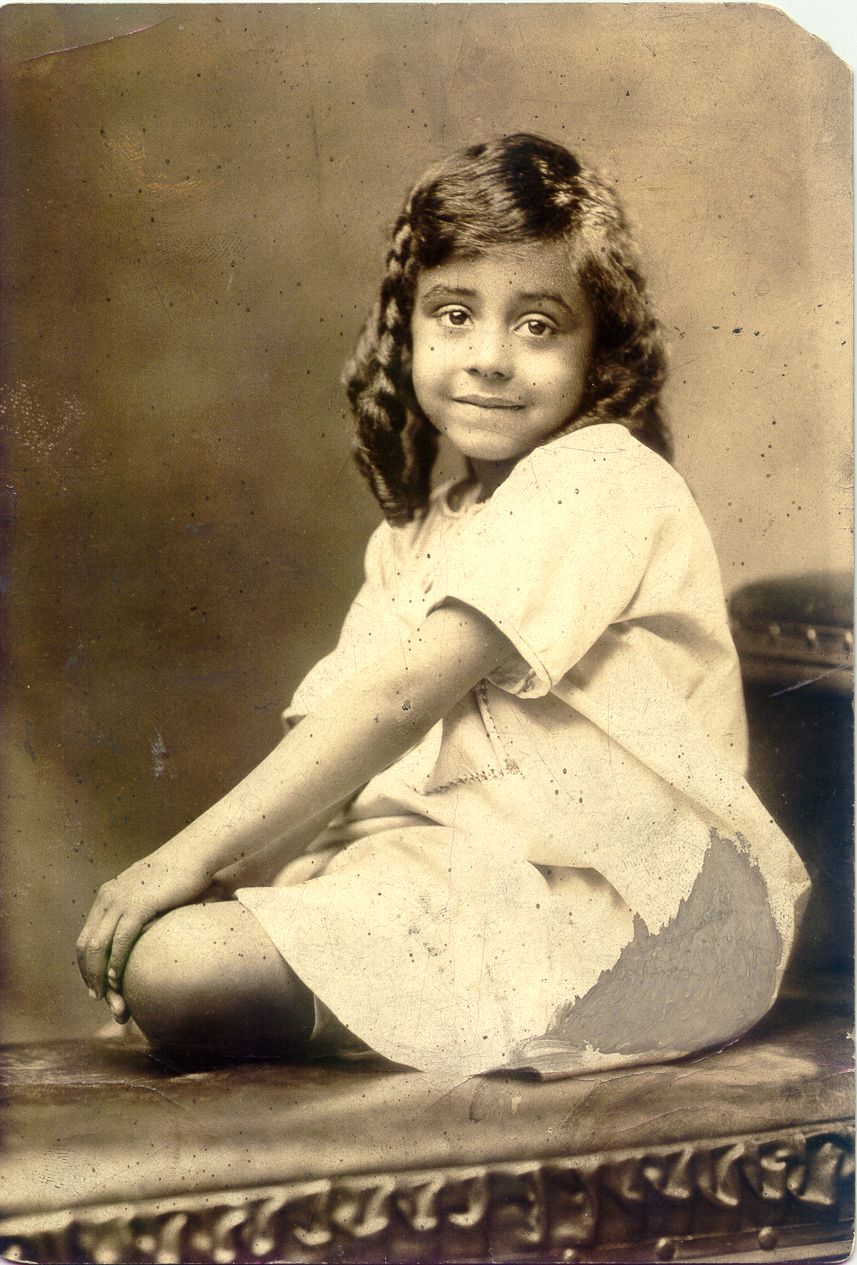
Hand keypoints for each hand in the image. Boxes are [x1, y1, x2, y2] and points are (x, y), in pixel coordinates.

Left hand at [76, 850, 212, 1002]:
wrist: (194, 852)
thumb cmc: (179, 873)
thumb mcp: (150, 891)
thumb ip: (140, 908)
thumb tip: (143, 930)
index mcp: (108, 894)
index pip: (86, 936)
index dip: (87, 964)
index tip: (95, 984)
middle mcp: (108, 897)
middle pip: (86, 945)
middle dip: (89, 974)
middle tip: (97, 997)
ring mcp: (121, 901)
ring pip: (98, 946)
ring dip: (99, 975)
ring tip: (107, 994)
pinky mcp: (138, 905)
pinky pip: (120, 940)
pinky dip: (117, 962)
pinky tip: (119, 978)